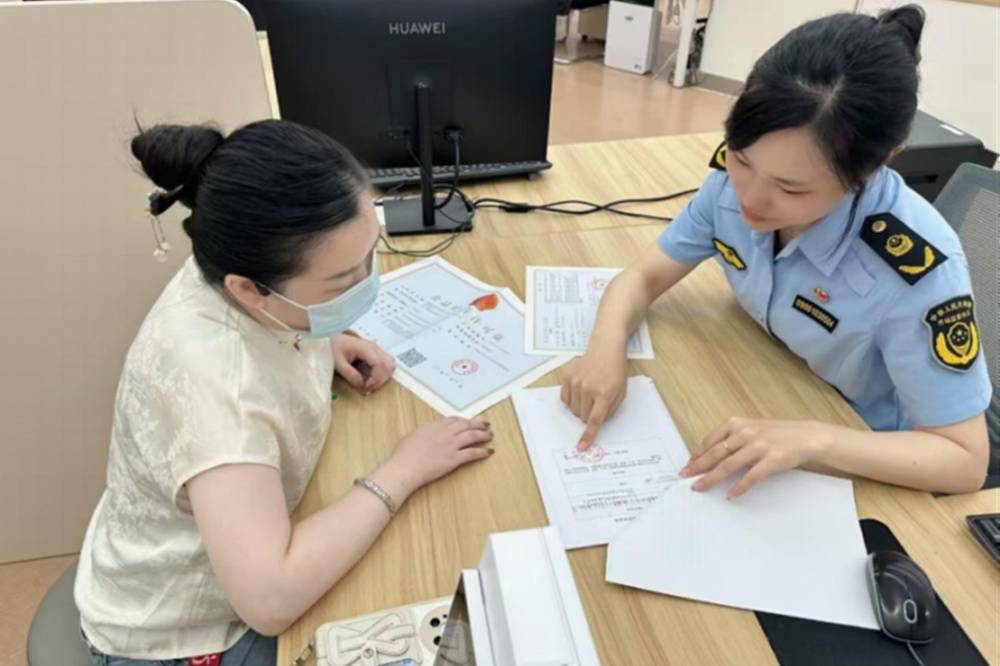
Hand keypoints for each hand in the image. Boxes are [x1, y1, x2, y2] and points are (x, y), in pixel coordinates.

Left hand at [331, 334, 395, 393]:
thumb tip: (362, 385)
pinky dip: (382, 373)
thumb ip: (350, 374)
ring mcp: (376, 349)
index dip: (376, 378)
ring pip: (390, 364)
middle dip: (381, 379)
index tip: (366, 387)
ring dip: (384, 376)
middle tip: (368, 387)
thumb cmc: (333, 348)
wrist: (331, 339)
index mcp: (365, 348)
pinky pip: (386, 363)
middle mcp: (374, 347)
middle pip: (389, 365)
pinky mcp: (375, 353)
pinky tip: (372, 378)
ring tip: (371, 383)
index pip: (380, 364)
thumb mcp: (338, 363)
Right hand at [376, 417, 493, 498]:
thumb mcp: (412, 436)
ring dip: (483, 435)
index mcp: (434, 426)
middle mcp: (446, 433)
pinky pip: (472, 453)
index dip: (463, 420)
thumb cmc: (403, 454)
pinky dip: (482, 452)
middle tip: (486, 424)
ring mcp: (451, 445)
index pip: (453, 420)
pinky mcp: (455, 459)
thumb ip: (423, 433)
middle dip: (478, 424)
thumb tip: (427, 434)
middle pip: (466, 425)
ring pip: (473, 436)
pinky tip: (489, 451)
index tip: (468, 421)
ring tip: (490, 435)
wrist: (405, 467)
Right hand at [560, 335, 628, 450]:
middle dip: (589, 415)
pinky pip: (565, 398)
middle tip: (597, 403)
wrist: (606, 347)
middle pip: (582, 416)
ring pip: (573, 409)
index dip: (588, 435)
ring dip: (581, 407)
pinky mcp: (567, 376)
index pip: (594, 420)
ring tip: (590, 393)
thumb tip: (597, 423)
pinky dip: (572, 399)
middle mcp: (588, 388)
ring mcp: (576, 381)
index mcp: (604, 393)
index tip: (582, 447)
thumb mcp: (621, 391)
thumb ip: (610, 410)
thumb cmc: (616, 370)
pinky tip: (580, 390)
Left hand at [680, 417, 835, 498]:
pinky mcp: (771, 460)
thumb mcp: (751, 428)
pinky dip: (739, 487)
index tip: (688, 464)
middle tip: (684, 476)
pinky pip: (751, 477)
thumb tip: (710, 455)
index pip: (710, 441)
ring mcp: (758, 447)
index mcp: (737, 424)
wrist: (806, 436)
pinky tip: (730, 494)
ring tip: (700, 487)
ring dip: (711, 478)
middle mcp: (745, 433)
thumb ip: (732, 439)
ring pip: (728, 466)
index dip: (698, 454)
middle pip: (715, 454)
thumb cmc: (777, 434)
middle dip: (697, 467)